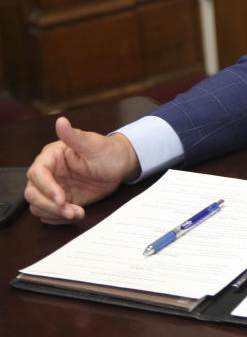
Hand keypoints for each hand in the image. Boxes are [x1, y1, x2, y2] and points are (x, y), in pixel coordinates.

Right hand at [24, 117, 139, 223]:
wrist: (120, 165)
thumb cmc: (107, 151)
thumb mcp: (92, 143)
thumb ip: (74, 135)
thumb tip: (61, 121)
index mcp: (51, 157)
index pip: (37, 173)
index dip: (46, 187)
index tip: (61, 197)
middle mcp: (49, 173)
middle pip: (32, 193)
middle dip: (49, 205)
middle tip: (70, 210)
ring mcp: (53, 188)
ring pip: (38, 206)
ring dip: (55, 214)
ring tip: (77, 213)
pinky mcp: (61, 200)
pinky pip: (49, 214)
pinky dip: (58, 218)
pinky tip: (75, 214)